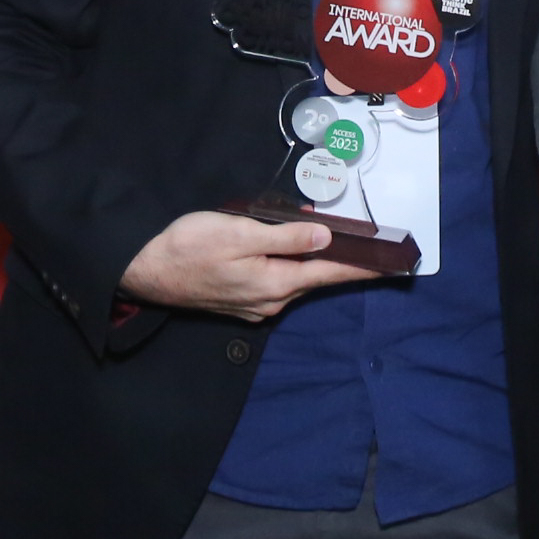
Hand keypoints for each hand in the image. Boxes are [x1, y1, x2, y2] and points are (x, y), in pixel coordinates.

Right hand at [119, 208, 387, 320]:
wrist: (145, 271)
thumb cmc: (189, 246)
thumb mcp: (239, 233)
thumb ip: (284, 237)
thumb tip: (326, 238)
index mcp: (275, 283)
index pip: (330, 274)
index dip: (363, 268)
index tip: (393, 265)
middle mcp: (271, 301)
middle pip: (317, 278)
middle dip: (344, 263)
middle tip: (373, 248)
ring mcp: (255, 305)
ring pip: (297, 280)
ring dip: (317, 263)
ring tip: (340, 245)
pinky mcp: (241, 302)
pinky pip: (278, 282)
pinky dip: (293, 266)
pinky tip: (297, 252)